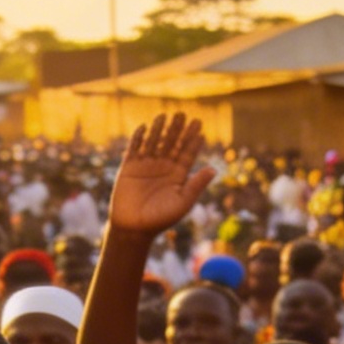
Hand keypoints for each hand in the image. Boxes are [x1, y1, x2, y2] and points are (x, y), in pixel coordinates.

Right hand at [107, 114, 214, 239]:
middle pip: (172, 143)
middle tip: (182, 115)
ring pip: (154, 142)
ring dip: (159, 130)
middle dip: (177, 130)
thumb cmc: (160, 219)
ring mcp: (146, 166)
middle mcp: (163, 167)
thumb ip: (196, 185)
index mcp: (177, 175)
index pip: (187, 153)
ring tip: (165, 116)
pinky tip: (144, 128)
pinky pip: (134, 149)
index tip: (199, 127)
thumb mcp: (182, 202)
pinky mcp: (129, 168)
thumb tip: (214, 170)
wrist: (133, 229)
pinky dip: (138, 138)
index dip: (192, 140)